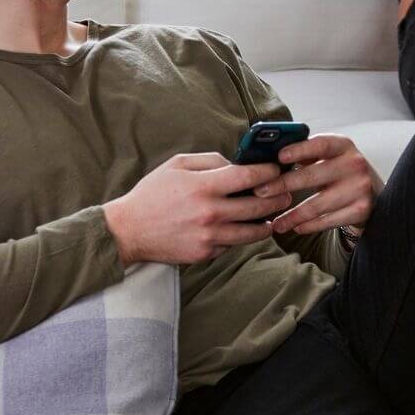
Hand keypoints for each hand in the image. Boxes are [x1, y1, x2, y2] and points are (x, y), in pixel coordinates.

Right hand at [105, 153, 292, 266]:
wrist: (128, 230)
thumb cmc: (152, 194)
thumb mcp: (177, 165)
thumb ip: (209, 161)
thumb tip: (236, 164)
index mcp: (203, 186)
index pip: (248, 177)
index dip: (268, 172)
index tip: (276, 170)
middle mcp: (210, 212)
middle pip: (258, 206)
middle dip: (277, 198)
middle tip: (286, 194)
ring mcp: (209, 236)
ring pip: (252, 232)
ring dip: (267, 223)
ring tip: (272, 217)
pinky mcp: (205, 254)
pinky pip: (232, 244)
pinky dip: (240, 237)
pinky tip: (244, 229)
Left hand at [255, 134, 381, 235]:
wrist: (376, 195)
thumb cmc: (342, 173)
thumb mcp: (330, 158)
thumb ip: (306, 156)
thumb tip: (269, 160)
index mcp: (343, 146)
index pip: (320, 144)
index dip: (300, 150)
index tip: (279, 156)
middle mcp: (354, 164)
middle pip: (313, 176)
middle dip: (283, 185)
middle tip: (260, 192)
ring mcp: (360, 188)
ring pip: (317, 204)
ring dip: (293, 215)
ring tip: (276, 223)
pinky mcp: (361, 210)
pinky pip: (328, 220)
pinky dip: (309, 225)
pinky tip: (296, 227)